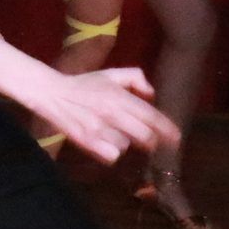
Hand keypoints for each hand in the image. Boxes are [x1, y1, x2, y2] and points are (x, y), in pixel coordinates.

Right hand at [30, 67, 177, 163]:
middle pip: (144, 137)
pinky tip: (104, 142)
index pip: (150, 116)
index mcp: (118, 96)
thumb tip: (151, 94)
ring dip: (126, 142)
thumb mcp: (110, 73)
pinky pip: (111, 155)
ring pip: (126, 146)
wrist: (52, 94)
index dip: (167, 129)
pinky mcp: (87, 142)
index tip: (176, 138)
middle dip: (152, 142)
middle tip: (152, 142)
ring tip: (115, 134)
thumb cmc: (84, 84)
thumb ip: (135, 78)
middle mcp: (111, 113)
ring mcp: (98, 129)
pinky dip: (111, 151)